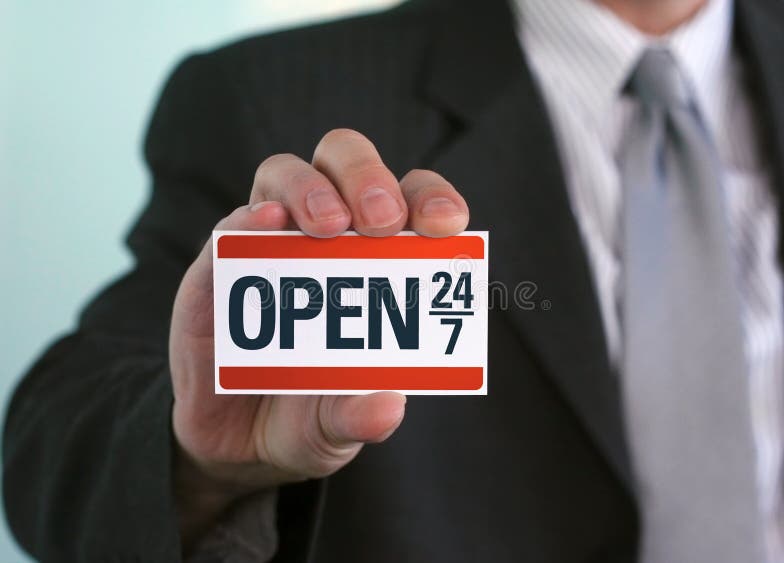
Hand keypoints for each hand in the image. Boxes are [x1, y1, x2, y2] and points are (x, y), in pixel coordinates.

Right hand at [169, 129, 468, 544]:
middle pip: (346, 163)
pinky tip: (266, 225)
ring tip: (327, 226)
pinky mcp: (217, 267)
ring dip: (310, 189)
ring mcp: (269, 246)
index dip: (433, 199)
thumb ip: (357, 417)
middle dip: (368, 178)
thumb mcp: (337, 428)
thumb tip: (387, 407)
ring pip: (285, 175)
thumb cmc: (309, 418)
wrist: (235, 443)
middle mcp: (325, 238)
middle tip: (381, 221)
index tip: (447, 225)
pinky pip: (230, 228)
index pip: (412, 203)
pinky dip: (249, 219)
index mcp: (379, 261)